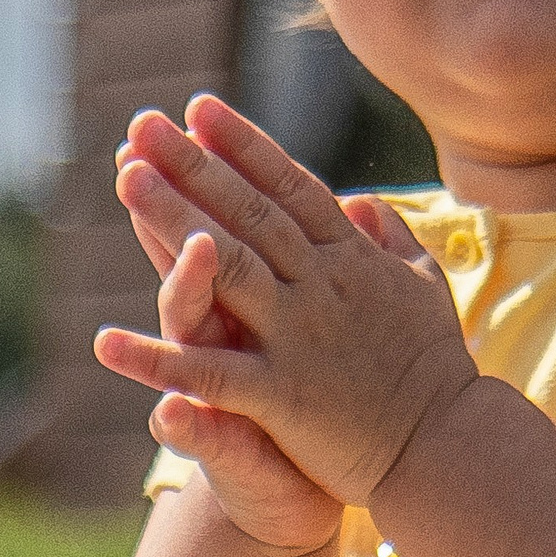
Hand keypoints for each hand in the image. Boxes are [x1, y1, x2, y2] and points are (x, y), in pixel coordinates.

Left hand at [95, 94, 476, 507]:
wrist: (449, 448)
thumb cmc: (435, 372)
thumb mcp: (423, 289)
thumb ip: (388, 243)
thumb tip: (361, 203)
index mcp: (350, 260)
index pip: (290, 187)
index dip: (244, 145)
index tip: (200, 107)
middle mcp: (321, 285)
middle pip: (249, 210)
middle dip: (194, 162)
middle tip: (143, 122)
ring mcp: (300, 336)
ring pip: (227, 266)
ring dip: (173, 220)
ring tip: (126, 178)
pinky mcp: (282, 394)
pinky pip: (209, 374)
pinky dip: (157, 360)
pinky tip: (106, 342)